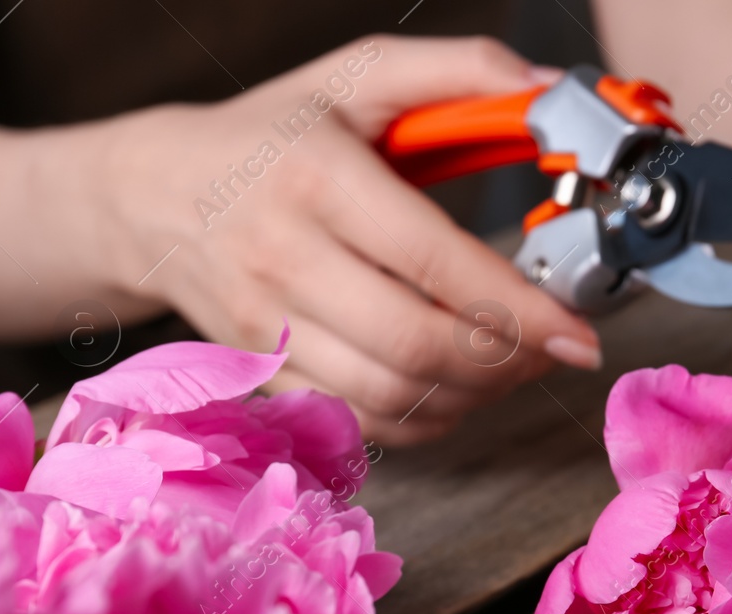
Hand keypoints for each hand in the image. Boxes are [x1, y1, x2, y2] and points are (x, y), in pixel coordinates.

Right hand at [96, 36, 602, 443]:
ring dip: (476, 395)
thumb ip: (457, 71)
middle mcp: (283, 259)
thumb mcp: (355, 78)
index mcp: (315, 179)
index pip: (433, 263)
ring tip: (516, 363)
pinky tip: (461, 386)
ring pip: (393, 396)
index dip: (520, 308)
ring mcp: (268, 328)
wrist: (153, 196)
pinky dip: (430, 419)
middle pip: (415, 345)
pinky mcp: (266, 375)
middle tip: (555, 348)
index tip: (578, 331)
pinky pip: (364, 422)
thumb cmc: (271, 136)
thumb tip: (552, 91)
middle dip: (507, 359)